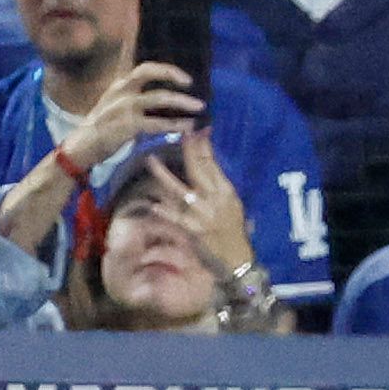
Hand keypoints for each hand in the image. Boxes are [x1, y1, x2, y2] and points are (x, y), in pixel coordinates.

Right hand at [64, 54, 206, 175]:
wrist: (80, 149)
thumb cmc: (99, 130)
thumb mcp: (111, 106)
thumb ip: (131, 97)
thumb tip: (158, 98)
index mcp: (119, 85)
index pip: (144, 67)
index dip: (165, 68)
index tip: (184, 77)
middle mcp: (121, 91)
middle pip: (150, 71)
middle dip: (173, 73)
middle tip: (190, 83)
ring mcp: (124, 107)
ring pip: (160, 98)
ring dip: (182, 102)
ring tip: (198, 107)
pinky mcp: (128, 126)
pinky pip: (157, 123)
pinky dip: (175, 124)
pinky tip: (187, 126)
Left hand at [136, 129, 255, 274]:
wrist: (237, 257)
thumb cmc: (234, 230)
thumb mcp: (232, 203)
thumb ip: (218, 185)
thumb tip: (206, 164)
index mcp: (226, 191)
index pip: (212, 163)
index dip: (202, 146)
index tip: (194, 132)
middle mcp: (214, 200)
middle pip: (198, 171)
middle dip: (188, 151)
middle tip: (177, 136)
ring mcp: (202, 215)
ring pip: (181, 190)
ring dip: (164, 175)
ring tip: (151, 160)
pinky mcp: (193, 231)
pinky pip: (176, 218)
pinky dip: (164, 211)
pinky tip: (152, 204)